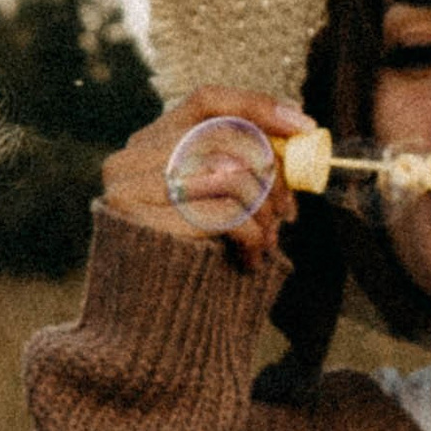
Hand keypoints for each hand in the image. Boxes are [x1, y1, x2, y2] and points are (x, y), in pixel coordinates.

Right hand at [101, 86, 310, 267]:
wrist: (145, 328)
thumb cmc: (186, 260)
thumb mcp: (207, 202)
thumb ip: (236, 166)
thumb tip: (297, 133)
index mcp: (144, 146)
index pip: (205, 102)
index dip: (257, 106)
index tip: (302, 124)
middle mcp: (128, 161)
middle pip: (226, 138)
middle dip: (271, 174)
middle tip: (289, 210)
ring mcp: (128, 190)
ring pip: (230, 173)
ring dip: (264, 211)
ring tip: (268, 241)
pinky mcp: (142, 222)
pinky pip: (223, 212)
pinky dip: (252, 237)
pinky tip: (251, 259)